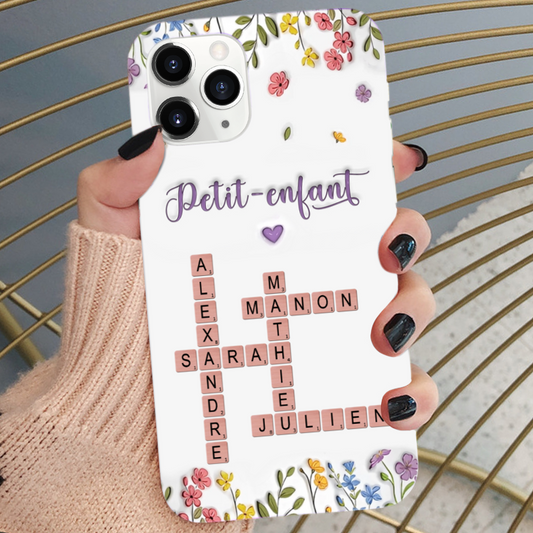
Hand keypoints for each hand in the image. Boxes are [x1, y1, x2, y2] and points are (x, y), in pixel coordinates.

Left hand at [77, 128, 437, 430]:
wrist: (120, 404)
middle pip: (384, 239)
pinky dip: (409, 394)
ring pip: (402, 305)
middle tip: (387, 244)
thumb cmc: (122, 319)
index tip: (392, 154)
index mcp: (268, 231)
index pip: (330, 185)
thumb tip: (154, 137)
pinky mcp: (330, 390)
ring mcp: (322, 330)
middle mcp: (305, 274)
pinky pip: (391, 388)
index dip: (371, 161)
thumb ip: (118, 184)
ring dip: (412, 308)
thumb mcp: (113, 239)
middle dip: (405, 232)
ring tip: (384, 332)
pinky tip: (388, 403)